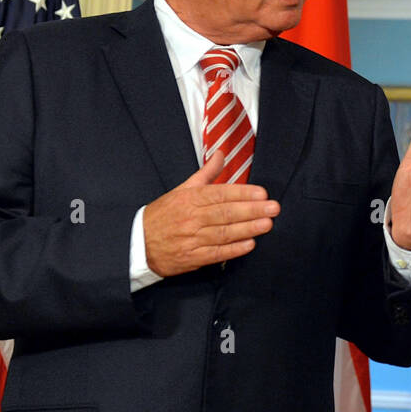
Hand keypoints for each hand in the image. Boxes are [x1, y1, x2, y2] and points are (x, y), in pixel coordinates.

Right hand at [143, 149, 279, 276]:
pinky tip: (250, 244)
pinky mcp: (192, 257)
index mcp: (189, 199)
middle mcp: (191, 218)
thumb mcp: (181, 189)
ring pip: (224, 233)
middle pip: (226, 213)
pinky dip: (234, 249)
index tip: (262, 193)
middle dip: (252, 210)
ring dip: (248, 228)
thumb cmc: (163, 215)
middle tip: (273, 208)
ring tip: (267, 224)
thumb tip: (221, 154)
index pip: (220, 194)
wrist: (137, 244)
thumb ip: (206, 173)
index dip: (243, 193)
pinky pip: (216, 253)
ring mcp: (191, 239)